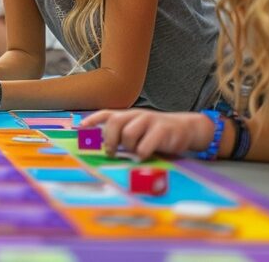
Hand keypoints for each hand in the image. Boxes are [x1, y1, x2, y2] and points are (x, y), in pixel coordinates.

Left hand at [81, 109, 216, 160]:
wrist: (187, 128)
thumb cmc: (157, 133)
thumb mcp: (139, 130)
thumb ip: (123, 135)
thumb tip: (104, 146)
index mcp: (129, 115)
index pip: (108, 114)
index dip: (94, 120)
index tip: (82, 128)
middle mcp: (138, 115)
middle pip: (115, 122)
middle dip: (109, 138)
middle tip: (110, 151)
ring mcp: (150, 121)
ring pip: (129, 134)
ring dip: (127, 147)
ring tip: (134, 152)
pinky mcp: (163, 131)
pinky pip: (146, 145)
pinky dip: (141, 153)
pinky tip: (145, 155)